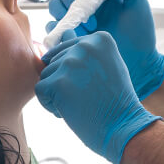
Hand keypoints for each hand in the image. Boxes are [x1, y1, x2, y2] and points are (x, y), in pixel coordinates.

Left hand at [35, 32, 160, 163]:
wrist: (123, 127)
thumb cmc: (115, 100)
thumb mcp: (106, 65)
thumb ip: (85, 51)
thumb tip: (62, 35)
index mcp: (99, 38)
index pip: (68, 50)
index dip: (76, 73)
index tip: (95, 85)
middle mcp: (84, 46)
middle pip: (55, 62)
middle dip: (65, 82)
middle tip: (89, 96)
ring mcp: (70, 63)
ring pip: (46, 76)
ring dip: (58, 94)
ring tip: (81, 103)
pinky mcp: (57, 82)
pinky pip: (40, 90)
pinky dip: (50, 104)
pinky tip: (70, 110)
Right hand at [47, 0, 163, 100]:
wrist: (137, 62)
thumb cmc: (139, 31)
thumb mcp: (138, 2)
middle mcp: (82, 3)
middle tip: (91, 16)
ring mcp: (73, 20)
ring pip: (55, 7)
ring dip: (65, 13)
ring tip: (87, 29)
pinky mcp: (67, 37)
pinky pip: (52, 29)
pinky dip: (58, 30)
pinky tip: (74, 37)